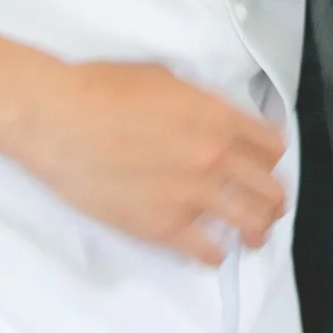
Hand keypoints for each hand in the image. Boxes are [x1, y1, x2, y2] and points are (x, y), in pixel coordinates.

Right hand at [10, 59, 287, 262]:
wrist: (59, 119)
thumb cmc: (102, 91)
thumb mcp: (166, 79)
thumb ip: (199, 103)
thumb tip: (210, 117)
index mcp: (217, 116)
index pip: (270, 144)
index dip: (272, 156)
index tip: (268, 164)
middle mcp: (214, 156)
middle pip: (268, 187)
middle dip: (273, 197)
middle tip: (270, 204)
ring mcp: (191, 194)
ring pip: (249, 222)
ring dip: (257, 230)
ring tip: (254, 235)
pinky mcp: (162, 226)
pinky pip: (207, 250)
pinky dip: (216, 254)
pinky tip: (216, 252)